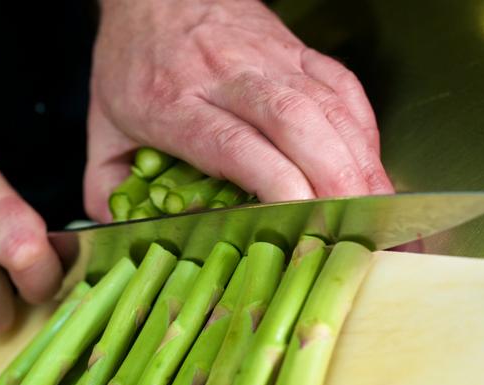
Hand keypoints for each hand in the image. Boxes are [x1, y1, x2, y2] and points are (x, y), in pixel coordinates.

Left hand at [84, 0, 393, 221]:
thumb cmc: (132, 62)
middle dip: (333, 178)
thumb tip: (124, 235)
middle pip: (293, 120)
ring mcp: (269, 59)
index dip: (274, 181)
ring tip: (381, 209)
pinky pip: (343, 88)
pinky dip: (364, 131)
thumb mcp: (102, 128)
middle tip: (358, 228)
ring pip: (328, 104)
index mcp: (173, 102)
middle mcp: (226, 76)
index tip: (299, 218)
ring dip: (360, 160)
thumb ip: (106, 185)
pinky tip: (371, 166)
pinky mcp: (299, 50)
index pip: (232, 142)